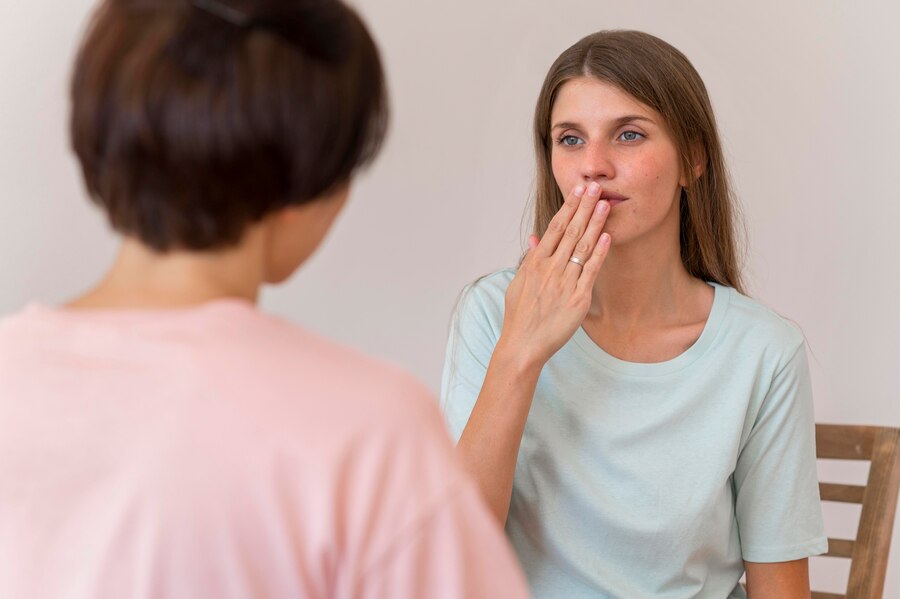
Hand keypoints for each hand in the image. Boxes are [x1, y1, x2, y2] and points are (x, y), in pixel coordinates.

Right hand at [498, 181, 610, 370]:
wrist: (523, 345)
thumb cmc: (520, 316)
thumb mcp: (518, 284)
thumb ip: (529, 260)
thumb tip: (536, 239)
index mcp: (535, 263)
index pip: (555, 228)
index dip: (568, 207)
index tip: (578, 191)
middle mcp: (549, 269)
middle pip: (570, 231)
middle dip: (584, 207)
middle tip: (595, 186)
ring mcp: (564, 283)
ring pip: (582, 247)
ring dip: (594, 223)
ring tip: (605, 203)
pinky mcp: (577, 299)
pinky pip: (591, 271)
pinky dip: (599, 253)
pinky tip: (607, 236)